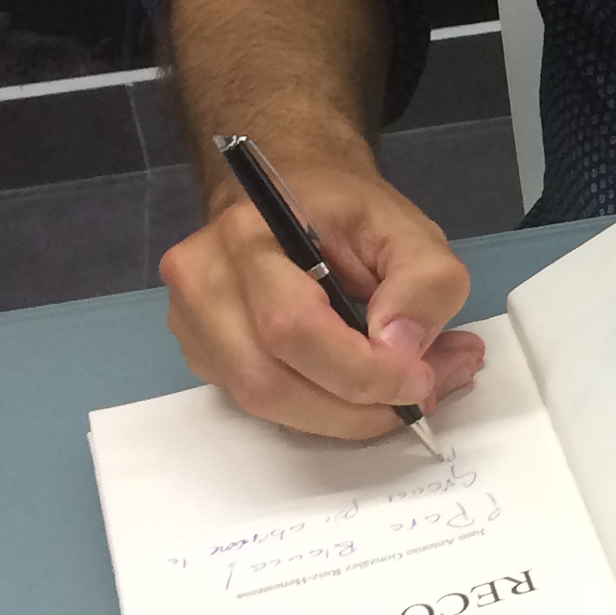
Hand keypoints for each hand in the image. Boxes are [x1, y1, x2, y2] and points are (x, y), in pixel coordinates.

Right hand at [159, 159, 483, 438]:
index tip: (420, 380)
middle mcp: (203, 278)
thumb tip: (402, 350)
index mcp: (249, 233)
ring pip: (264, 403)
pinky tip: (358, 392)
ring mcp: (191, 321)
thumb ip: (424, 282)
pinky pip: (259, 406)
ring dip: (342, 417)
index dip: (360, 371)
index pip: (292, 326)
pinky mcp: (200, 354)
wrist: (293, 197)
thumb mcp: (410, 230)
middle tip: (421, 393)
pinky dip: (319, 412)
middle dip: (357, 406)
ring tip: (399, 394)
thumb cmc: (348, 216)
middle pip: (271, 380)